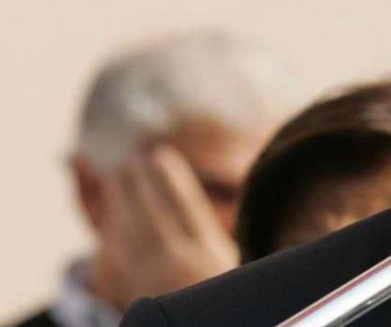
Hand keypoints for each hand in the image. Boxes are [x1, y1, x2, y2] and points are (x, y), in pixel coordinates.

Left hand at [101, 144, 239, 299]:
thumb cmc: (213, 292)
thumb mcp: (224, 259)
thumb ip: (202, 228)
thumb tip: (176, 188)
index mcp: (208, 255)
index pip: (185, 205)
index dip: (170, 177)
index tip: (160, 154)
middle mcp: (176, 265)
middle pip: (150, 213)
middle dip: (139, 182)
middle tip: (133, 158)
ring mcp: (147, 280)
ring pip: (127, 230)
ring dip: (119, 200)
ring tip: (118, 177)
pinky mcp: (126, 292)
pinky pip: (112, 253)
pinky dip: (110, 228)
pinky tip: (112, 214)